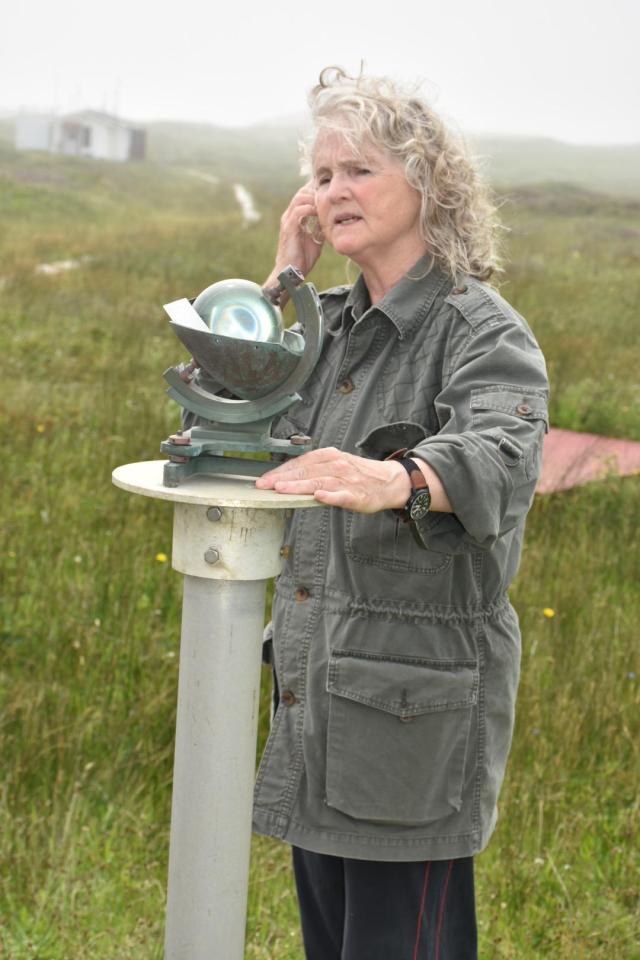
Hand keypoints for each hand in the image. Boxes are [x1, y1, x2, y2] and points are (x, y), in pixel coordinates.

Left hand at [255, 447, 410, 512]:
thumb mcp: (336, 464)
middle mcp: (336, 465)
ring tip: (281, 489)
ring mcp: (346, 480)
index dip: (281, 471)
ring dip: (299, 485)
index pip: (300, 463)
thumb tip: (288, 476)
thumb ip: (315, 469)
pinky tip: (318, 496)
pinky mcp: (356, 495)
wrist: (389, 481)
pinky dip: (330, 495)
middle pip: (305, 471)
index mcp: (329, 456)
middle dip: (282, 478)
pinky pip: (341, 495)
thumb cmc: (358, 474)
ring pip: (318, 481)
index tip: (264, 479)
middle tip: (263, 485)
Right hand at [266, 182, 323, 286]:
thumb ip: (320, 227)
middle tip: (331, 200)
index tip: (331, 198)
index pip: (304, 195)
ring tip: (326, 206)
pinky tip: (321, 215)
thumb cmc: (302, 258)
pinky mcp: (289, 228)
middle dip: (316, 192)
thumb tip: (331, 220)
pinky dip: (311, 209)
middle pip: (302, 192)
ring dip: (314, 199)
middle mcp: (289, 216)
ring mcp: (287, 221)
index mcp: (294, 217)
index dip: (316, 193)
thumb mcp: (315, 239)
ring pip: (300, 197)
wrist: (291, 273)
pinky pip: (299, 210)